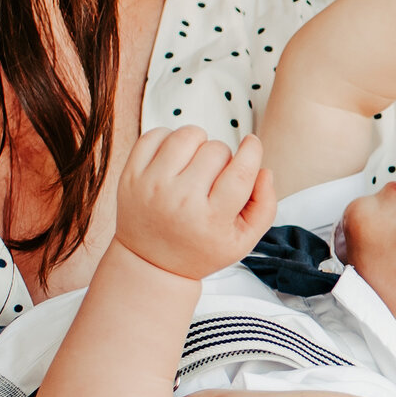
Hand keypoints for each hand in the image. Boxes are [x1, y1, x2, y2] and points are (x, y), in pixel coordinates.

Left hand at [113, 126, 275, 279]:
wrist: (150, 262)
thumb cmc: (201, 248)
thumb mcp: (242, 242)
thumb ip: (264, 207)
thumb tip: (264, 170)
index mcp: (211, 220)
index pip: (240, 172)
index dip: (252, 150)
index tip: (252, 143)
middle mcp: (180, 201)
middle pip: (216, 149)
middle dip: (223, 157)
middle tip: (215, 176)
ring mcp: (152, 186)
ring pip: (187, 135)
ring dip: (198, 143)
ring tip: (195, 163)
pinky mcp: (131, 176)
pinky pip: (155, 134)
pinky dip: (169, 139)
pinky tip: (174, 158)